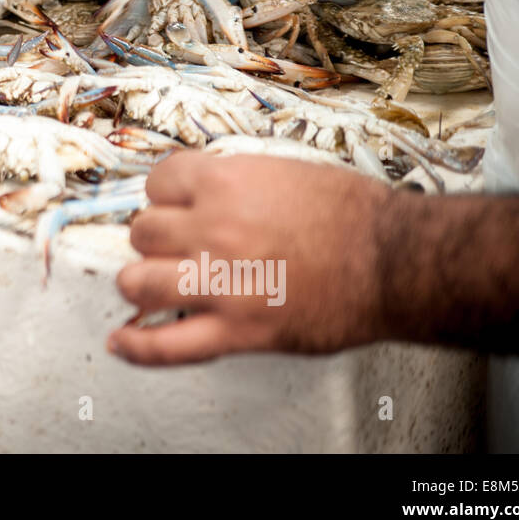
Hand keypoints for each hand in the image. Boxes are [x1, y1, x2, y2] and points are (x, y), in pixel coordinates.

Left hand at [108, 151, 396, 364]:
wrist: (396, 260)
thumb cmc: (355, 215)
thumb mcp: (286, 171)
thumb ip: (237, 182)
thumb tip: (208, 190)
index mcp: (225, 183)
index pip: (158, 182)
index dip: (164, 195)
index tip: (173, 205)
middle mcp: (212, 229)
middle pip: (143, 232)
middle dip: (156, 239)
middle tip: (175, 247)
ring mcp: (219, 283)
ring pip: (137, 282)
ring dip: (141, 282)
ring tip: (154, 285)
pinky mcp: (236, 330)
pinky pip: (167, 345)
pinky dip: (138, 347)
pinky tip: (122, 342)